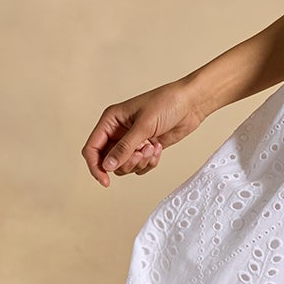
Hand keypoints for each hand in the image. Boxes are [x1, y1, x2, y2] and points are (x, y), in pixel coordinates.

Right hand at [82, 80, 206, 186]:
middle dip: (125, 162)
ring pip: (125, 165)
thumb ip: (125, 148)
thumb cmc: (167, 103)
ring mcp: (133, 141)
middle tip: (141, 154)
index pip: (92, 148)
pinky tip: (158, 148)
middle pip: (109, 161)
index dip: (95, 166)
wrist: (191, 103)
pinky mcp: (146, 148)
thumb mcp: (144, 126)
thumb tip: (107, 166)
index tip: (105, 180)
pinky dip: (150, 162)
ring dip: (140, 162)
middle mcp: (118, 131)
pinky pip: (140, 165)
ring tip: (152, 148)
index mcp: (111, 120)